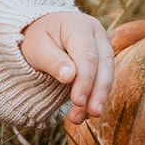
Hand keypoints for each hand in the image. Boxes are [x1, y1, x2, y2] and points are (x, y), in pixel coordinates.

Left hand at [20, 10, 115, 124]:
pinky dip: (95, 96)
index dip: (85, 80)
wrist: (42, 31)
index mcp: (79, 26)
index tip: (78, 101)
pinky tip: (84, 113)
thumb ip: (53, 61)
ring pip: (107, 73)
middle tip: (92, 113)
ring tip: (82, 118)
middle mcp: (96, 33)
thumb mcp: (37, 47)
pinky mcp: (103, 59)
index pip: (87, 56)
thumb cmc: (38, 38)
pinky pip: (103, 79)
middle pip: (104, 64)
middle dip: (98, 91)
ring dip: (97, 97)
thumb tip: (69, 77)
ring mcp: (103, 45)